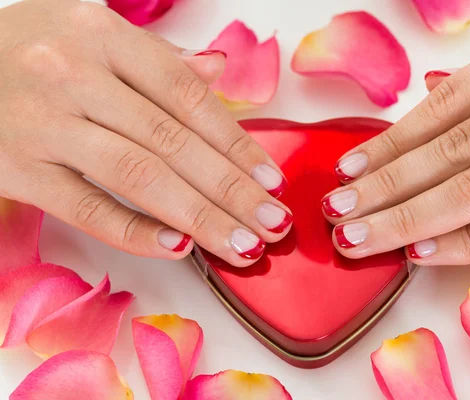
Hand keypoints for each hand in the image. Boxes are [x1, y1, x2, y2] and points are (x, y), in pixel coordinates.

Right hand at [0, 0, 291, 265]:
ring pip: (138, 175)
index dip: (236, 143)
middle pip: (173, 141)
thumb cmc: (29, 52)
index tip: (272, 181)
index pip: (188, 97)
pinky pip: (86, 207)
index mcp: (103, 36)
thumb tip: (216, 74)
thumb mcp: (91, 35)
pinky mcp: (16, 168)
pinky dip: (135, 231)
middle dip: (231, 190)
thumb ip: (157, 60)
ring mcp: (43, 123)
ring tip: (244, 244)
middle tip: (273, 224)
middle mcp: (74, 74)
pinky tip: (180, 249)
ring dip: (199, 216)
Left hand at [323, 25, 469, 264]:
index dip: (390, 141)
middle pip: (447, 150)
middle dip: (384, 187)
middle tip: (336, 210)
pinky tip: (421, 253)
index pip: (443, 107)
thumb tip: (427, 102)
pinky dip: (465, 242)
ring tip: (359, 236)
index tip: (350, 169)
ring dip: (407, 218)